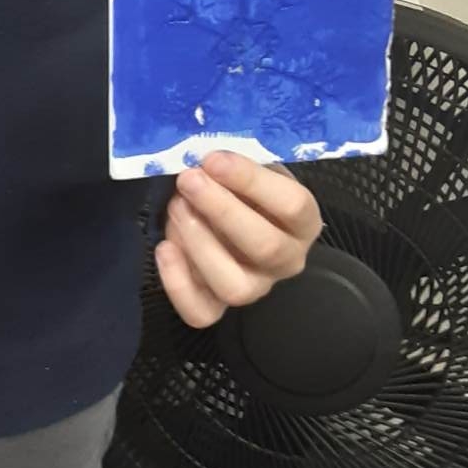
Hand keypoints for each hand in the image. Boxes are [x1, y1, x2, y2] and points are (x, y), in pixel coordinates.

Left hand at [155, 150, 321, 328]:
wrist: (231, 214)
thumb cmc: (240, 185)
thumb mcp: (248, 166)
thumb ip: (235, 162)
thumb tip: (206, 155)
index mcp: (302, 222)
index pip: (292, 205)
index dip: (251, 181)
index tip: (214, 159)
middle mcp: (286, 260)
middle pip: (264, 247)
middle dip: (220, 210)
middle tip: (188, 180)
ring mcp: (254, 287)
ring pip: (234, 286)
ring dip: (200, 244)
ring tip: (176, 208)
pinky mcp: (218, 306)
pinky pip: (201, 312)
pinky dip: (178, 283)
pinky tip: (164, 247)